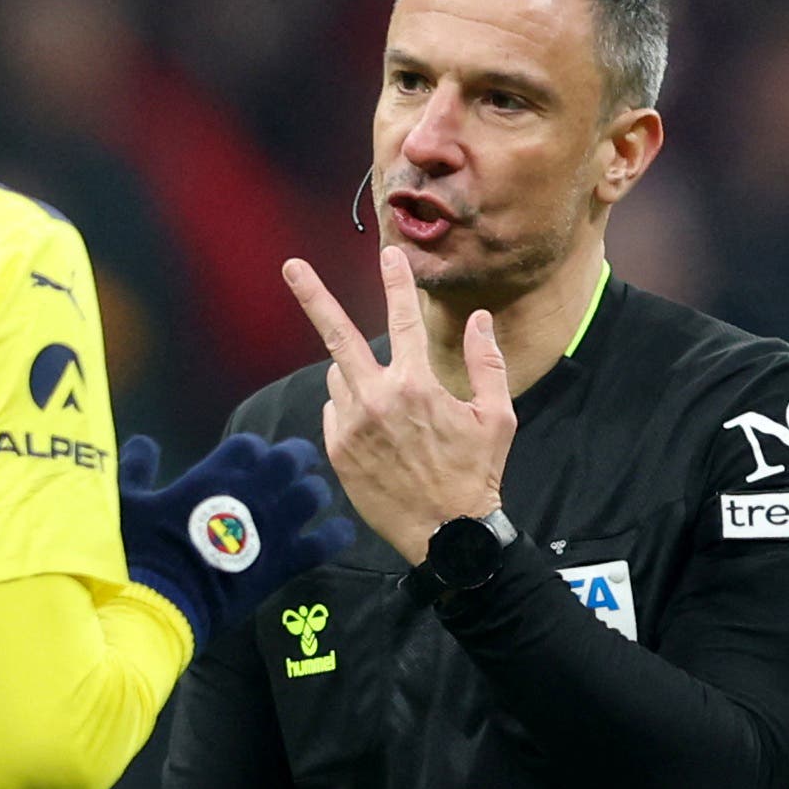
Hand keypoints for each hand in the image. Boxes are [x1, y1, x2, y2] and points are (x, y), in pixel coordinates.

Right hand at [117, 433, 355, 647]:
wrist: (161, 605)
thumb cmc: (140, 552)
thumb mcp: (127, 502)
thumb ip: (136, 467)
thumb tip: (143, 443)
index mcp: (216, 475)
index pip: (250, 445)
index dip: (253, 449)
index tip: (249, 459)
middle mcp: (253, 494)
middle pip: (291, 458)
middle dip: (295, 458)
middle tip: (293, 466)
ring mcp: (274, 529)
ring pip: (313, 494)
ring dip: (313, 492)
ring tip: (309, 499)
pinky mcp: (285, 564)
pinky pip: (325, 543)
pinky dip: (336, 535)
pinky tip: (338, 532)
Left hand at [282, 246, 515, 564]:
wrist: (445, 534)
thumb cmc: (476, 474)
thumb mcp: (497, 417)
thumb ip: (487, 361)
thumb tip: (479, 318)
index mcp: (417, 385)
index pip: (403, 319)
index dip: (396, 282)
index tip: (388, 254)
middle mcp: (376, 399)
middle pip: (337, 335)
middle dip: (312, 296)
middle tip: (291, 267)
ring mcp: (350, 425)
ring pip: (340, 377)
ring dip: (357, 376)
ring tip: (389, 406)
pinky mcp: (337, 449)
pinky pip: (335, 412)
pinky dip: (350, 410)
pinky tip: (378, 433)